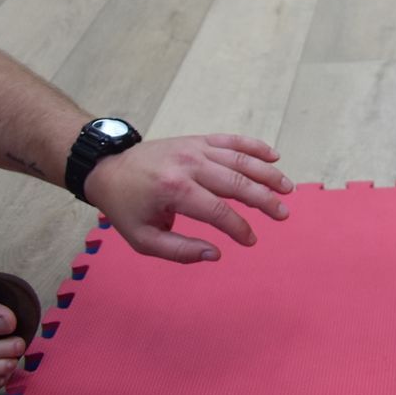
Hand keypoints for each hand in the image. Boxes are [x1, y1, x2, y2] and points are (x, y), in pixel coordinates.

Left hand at [87, 135, 292, 263]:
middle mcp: (190, 165)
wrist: (109, 168)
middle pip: (238, 182)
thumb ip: (179, 250)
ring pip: (241, 160)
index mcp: (175, 190)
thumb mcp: (143, 239)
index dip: (239, 228)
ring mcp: (196, 148)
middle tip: (283, 214)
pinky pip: (232, 140)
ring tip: (287, 188)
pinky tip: (274, 156)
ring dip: (267, 174)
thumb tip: (216, 254)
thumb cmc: (128, 207)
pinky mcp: (198, 139)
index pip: (218, 210)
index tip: (251, 241)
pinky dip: (255, 146)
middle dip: (264, 200)